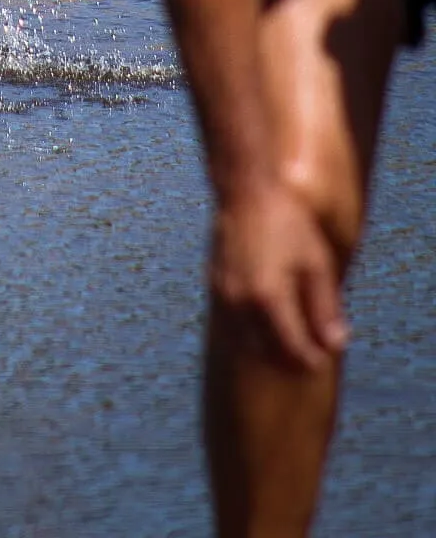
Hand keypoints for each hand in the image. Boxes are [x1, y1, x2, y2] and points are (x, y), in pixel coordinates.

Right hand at [211, 180, 348, 371]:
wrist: (246, 191)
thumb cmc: (287, 224)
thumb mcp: (316, 264)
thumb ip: (326, 308)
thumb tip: (336, 344)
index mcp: (269, 299)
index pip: (293, 350)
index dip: (312, 360)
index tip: (325, 358)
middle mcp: (241, 303)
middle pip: (267, 354)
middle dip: (290, 361)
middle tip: (310, 356)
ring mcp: (224, 295)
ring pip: (246, 343)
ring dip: (268, 350)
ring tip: (291, 343)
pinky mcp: (216, 286)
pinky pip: (234, 324)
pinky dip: (251, 333)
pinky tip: (267, 323)